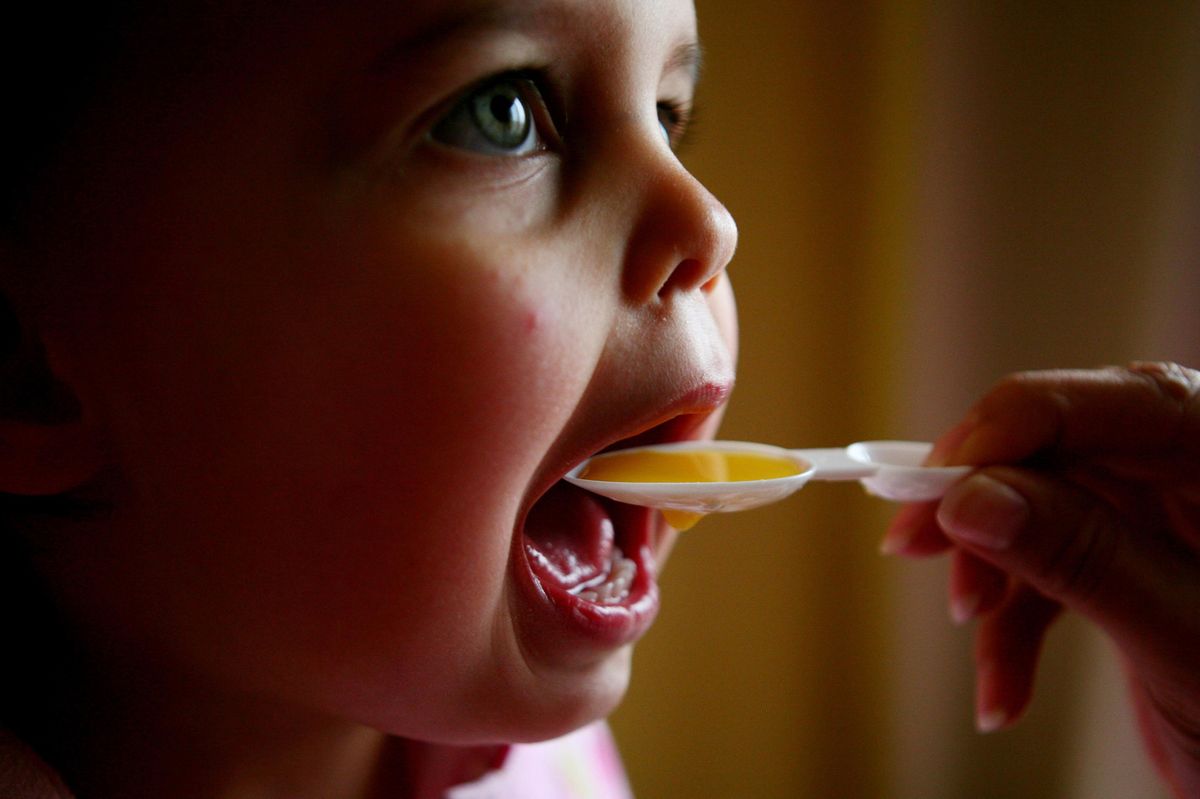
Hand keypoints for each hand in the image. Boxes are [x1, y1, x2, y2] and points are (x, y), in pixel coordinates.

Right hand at [882, 362, 1199, 798]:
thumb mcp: (1180, 637)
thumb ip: (1082, 557)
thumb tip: (969, 500)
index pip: (1117, 401)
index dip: (1013, 427)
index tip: (936, 479)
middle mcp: (1191, 470)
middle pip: (1061, 448)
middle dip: (984, 505)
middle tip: (912, 543)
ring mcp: (1162, 512)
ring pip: (1041, 507)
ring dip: (993, 575)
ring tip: (968, 626)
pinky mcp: (1134, 556)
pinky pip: (1053, 566)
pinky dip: (1016, 626)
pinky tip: (1002, 693)